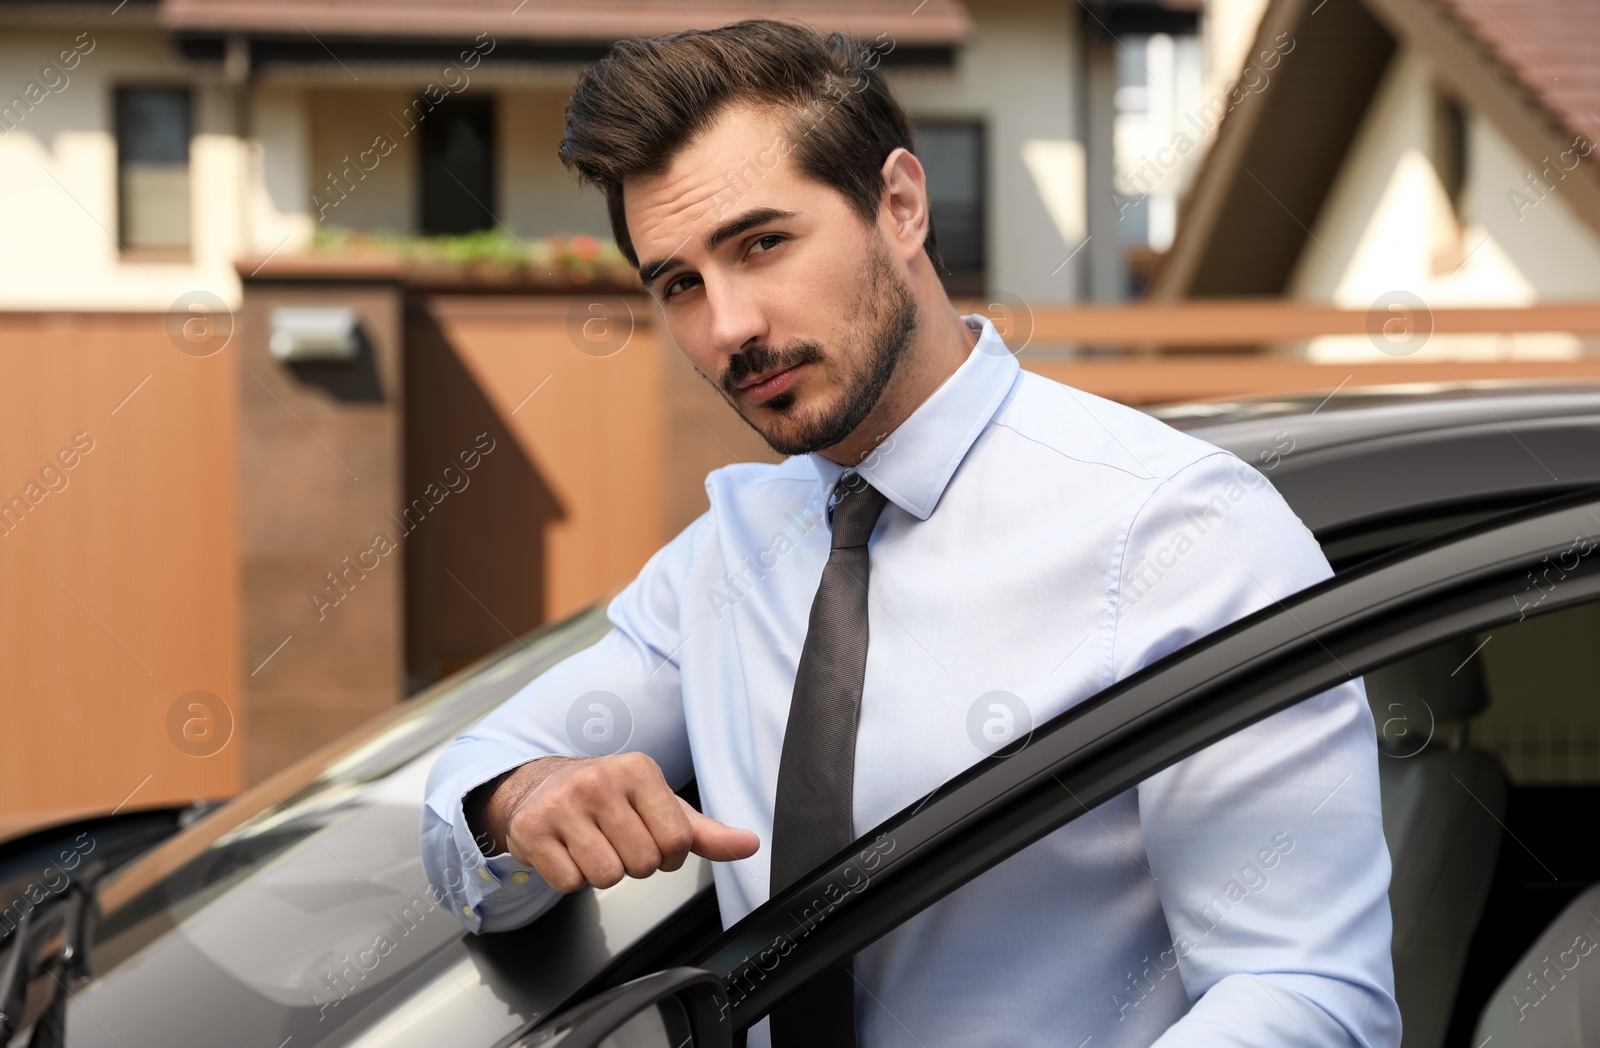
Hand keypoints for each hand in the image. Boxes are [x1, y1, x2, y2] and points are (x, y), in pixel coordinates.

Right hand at [484, 753, 759, 892]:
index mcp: (638, 770)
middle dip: (634, 864)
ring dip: (603, 873)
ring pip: (607, 876)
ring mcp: (562, 804)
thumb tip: (750, 844)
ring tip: (592, 845)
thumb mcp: (659, 806)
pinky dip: (571, 878)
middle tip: (616, 841)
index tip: (652, 839)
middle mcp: (599, 781)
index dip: (669, 855)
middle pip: (642, 863)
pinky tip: (567, 851)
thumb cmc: (608, 798)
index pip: (677, 841)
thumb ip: (705, 831)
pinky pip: (569, 883)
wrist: (539, 787)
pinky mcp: (532, 830)